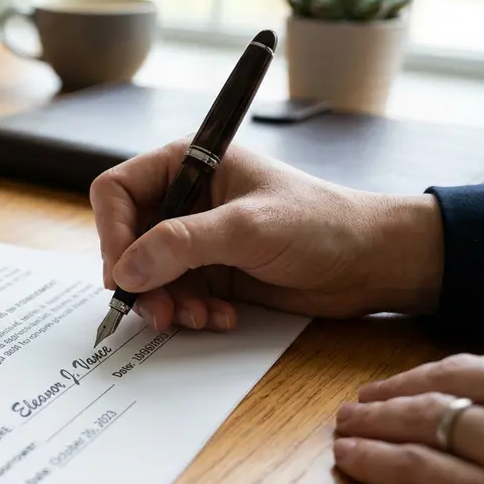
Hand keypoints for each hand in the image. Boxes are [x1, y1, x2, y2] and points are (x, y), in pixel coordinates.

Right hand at [89, 139, 444, 330]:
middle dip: (140, 280)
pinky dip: (190, 313)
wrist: (371, 263)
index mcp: (188, 165)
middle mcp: (185, 200)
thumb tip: (125, 269)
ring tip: (198, 319)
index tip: (122, 272)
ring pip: (148, 276)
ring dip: (167, 303)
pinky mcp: (211, 273)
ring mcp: (197, 239)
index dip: (112, 232)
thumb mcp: (248, 228)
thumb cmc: (320, 224)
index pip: (117, 192)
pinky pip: (176, 296)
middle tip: (158, 312)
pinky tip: (221, 318)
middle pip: (127, 240)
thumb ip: (183, 244)